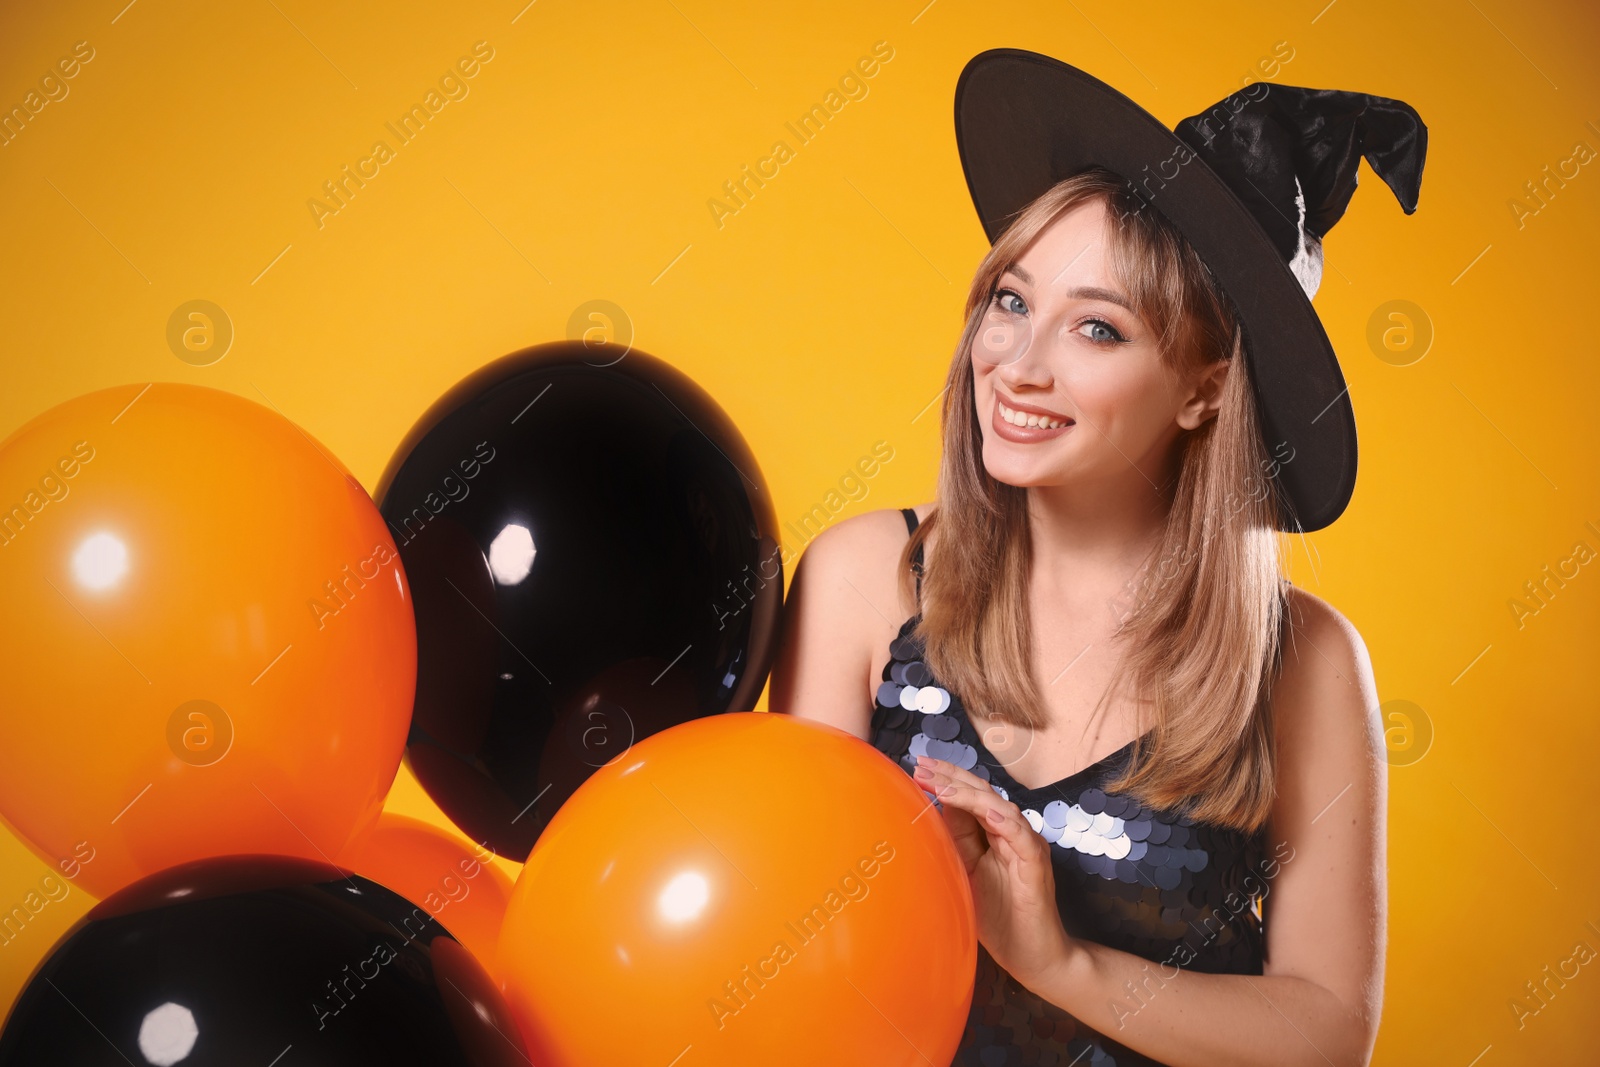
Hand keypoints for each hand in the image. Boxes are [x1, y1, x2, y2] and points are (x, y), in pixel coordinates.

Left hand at [913, 754, 1073, 990]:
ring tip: (943, 786)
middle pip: (983, 794)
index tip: (918, 768)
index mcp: (994, 834)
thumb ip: (954, 844)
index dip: (946, 780)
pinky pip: (1022, 837)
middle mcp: (1012, 833)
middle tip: (923, 766)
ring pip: (1000, 808)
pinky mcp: (1036, 866)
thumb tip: (927, 814)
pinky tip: (986, 812)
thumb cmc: (1000, 917)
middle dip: (952, 777)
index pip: (970, 797)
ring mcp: (1026, 847)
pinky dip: (1004, 822)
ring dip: (970, 794)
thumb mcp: (966, 874)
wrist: (1035, 956)